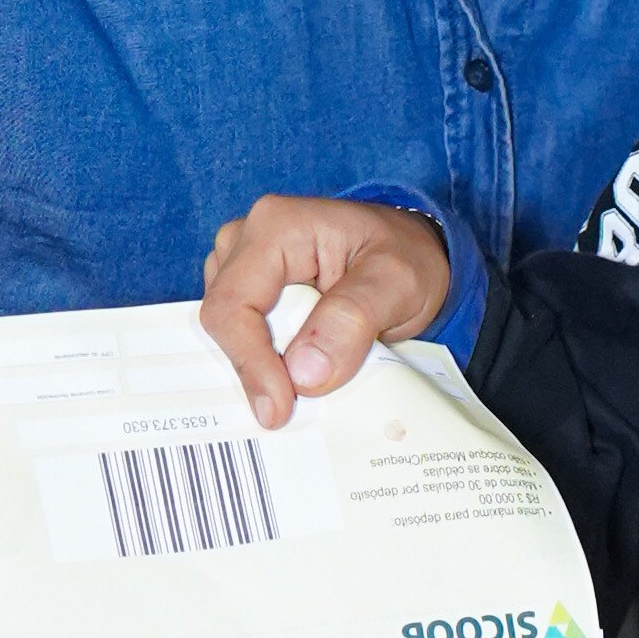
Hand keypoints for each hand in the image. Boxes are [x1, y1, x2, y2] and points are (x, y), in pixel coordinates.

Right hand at [201, 193, 452, 426]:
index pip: (234, 306)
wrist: (414, 249)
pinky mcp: (247, 290)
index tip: (278, 409)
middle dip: (256, 370)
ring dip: (261, 369)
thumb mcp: (398, 283)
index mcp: (274, 227)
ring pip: (227, 334)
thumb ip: (352, 320)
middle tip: (296, 409)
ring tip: (300, 391)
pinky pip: (239, 336)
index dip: (250, 363)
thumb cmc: (406, 257)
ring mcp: (240, 265)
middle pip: (223, 322)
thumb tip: (301, 374)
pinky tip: (293, 380)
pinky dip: (264, 364)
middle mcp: (244, 240)